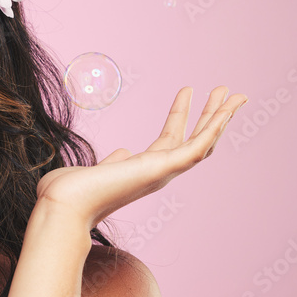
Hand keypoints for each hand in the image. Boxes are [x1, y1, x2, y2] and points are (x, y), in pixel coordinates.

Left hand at [35, 86, 247, 232]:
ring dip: (220, 119)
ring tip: (234, 94)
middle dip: (210, 116)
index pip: (170, 140)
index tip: (188, 91)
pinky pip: (196, 148)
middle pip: (193, 141)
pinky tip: (225, 111)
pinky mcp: (161, 169)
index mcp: (142, 170)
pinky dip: (213, 129)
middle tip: (225, 91)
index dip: (181, 115)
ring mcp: (162, 172)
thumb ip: (114, 162)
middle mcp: (157, 174)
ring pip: (202, 144)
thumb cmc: (69, 193)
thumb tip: (123, 152)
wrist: (62, 206)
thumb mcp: (97, 170)